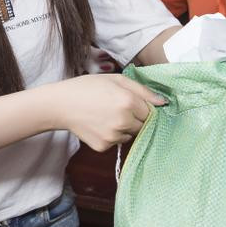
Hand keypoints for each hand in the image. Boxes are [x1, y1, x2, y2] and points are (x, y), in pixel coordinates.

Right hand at [48, 74, 163, 150]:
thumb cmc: (88, 87)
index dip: (143, 107)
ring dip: (125, 128)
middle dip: (135, 118)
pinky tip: (99, 124)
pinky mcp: (104, 146)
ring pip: (131, 135)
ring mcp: (113, 136)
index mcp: (128, 101)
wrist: (61, 104)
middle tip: (118, 108)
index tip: (133, 104)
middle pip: (143, 125)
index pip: (151, 111)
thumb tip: (164, 102)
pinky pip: (117, 142)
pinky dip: (112, 135)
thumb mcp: (116, 80)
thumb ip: (142, 90)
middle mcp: (123, 121)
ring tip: (107, 116)